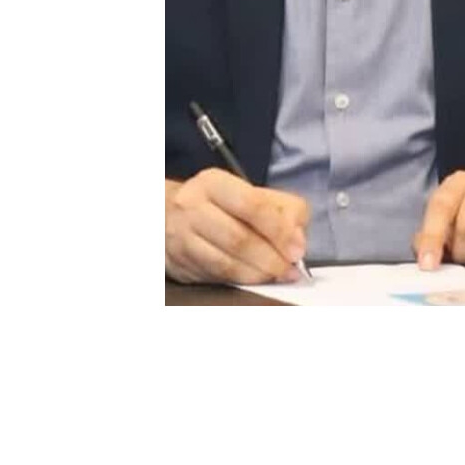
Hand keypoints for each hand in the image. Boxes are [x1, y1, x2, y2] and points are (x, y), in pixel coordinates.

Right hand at [166, 170, 310, 284]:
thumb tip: (297, 239)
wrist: (166, 214)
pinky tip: (257, 279)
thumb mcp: (249, 192)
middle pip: (238, 238)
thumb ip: (281, 209)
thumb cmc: (218, 204)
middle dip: (271, 258)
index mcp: (214, 183)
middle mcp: (192, 208)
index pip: (251, 205)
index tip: (297, 249)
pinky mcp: (179, 264)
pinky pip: (215, 277)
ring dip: (258, 274)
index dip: (279, 230)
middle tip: (291, 269)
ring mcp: (181, 238)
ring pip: (225, 263)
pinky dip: (242, 281)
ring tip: (278, 276)